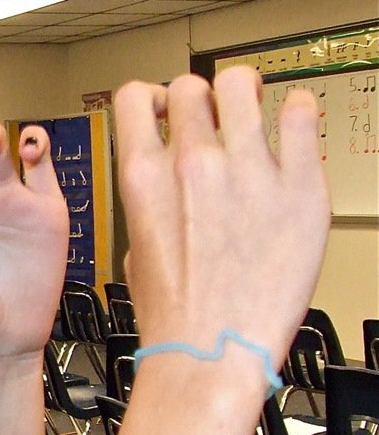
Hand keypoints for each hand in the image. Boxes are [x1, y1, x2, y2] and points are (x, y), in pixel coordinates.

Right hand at [114, 67, 328, 373]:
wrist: (213, 351)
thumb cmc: (175, 315)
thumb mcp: (137, 250)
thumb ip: (153, 203)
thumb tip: (169, 186)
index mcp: (144, 178)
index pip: (134, 97)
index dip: (149, 98)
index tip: (163, 108)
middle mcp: (193, 163)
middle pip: (190, 85)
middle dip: (199, 98)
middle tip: (214, 115)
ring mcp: (249, 170)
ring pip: (241, 83)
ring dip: (244, 93)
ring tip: (254, 109)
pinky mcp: (300, 186)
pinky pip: (301, 115)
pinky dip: (297, 113)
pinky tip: (294, 126)